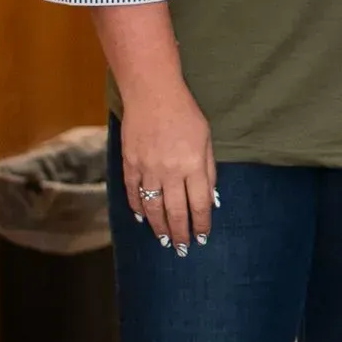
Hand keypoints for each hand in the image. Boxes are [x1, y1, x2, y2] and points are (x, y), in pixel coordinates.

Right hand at [118, 79, 216, 253]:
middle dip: (180, 233)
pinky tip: (142, 218)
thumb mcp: (206, 139)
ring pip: (152, 207)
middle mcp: (171, 171)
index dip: (200, 225)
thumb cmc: (185, 113)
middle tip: (181, 248)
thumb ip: (209, 171)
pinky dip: (137, 207)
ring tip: (163, 239)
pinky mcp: (130, 163)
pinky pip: (133, 192)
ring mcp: (148, 168)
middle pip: (176, 212)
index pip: (199, 205)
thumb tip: (211, 200)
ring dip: (158, 226)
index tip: (202, 238)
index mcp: (194, 165)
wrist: (152, 92)